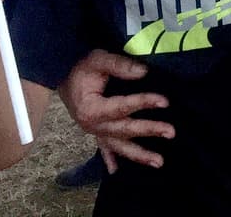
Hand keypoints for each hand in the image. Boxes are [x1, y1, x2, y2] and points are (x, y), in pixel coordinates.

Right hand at [59, 49, 173, 171]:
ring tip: (159, 162)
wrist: (60, 74)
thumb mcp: (98, 59)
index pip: (122, 107)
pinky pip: (104, 148)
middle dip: (148, 130)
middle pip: (124, 130)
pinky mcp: (95, 131)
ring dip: (138, 155)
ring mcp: (94, 131)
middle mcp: (92, 125)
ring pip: (118, 146)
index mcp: (91, 109)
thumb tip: (144, 72)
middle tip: (170, 132)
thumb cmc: (81, 67)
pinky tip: (116, 171)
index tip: (165, 102)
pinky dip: (110, 159)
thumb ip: (120, 65)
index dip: (144, 103)